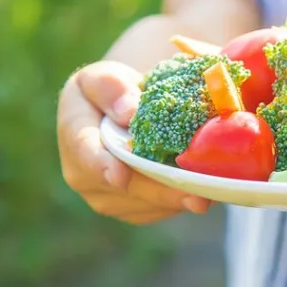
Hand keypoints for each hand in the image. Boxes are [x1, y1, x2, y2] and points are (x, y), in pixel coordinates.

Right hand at [57, 60, 212, 223]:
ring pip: (146, 203)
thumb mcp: (104, 77)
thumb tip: (130, 112)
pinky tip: (204, 189)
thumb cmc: (110, 90)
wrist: (118, 112)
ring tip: (210, 190)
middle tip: (196, 195)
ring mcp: (106, 196)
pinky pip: (157, 209)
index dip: (102, 165)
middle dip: (161, 190)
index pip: (85, 150)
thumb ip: (112, 88)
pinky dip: (181, 200)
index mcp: (76, 134)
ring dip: (177, 197)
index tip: (119, 175)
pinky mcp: (130, 208)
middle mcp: (83, 174)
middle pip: (126, 187)